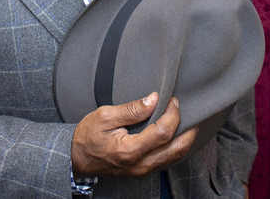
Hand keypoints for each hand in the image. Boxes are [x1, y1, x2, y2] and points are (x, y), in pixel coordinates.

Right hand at [70, 92, 198, 177]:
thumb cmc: (88, 137)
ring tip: (189, 121)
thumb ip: (130, 109)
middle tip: (191, 111)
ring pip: (176, 157)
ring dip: (186, 139)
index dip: (172, 114)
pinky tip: (177, 134)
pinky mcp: (144, 171)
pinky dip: (177, 146)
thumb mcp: (104, 116)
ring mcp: (143, 170)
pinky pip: (168, 160)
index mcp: (129, 150)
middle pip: (177, 149)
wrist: (78, 159)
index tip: (172, 101)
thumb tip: (153, 99)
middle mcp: (140, 164)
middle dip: (189, 129)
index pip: (163, 133)